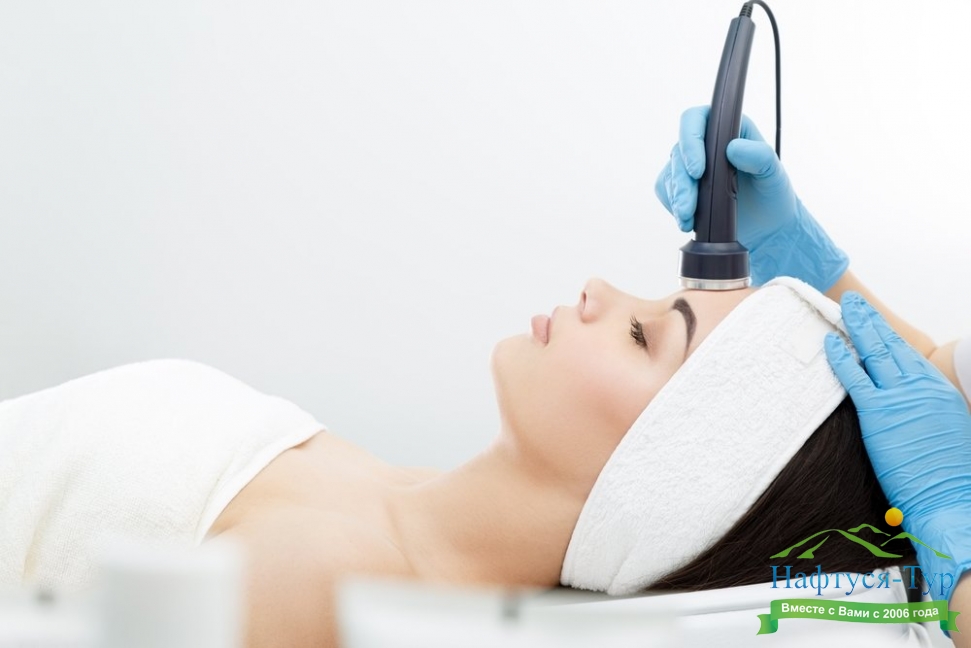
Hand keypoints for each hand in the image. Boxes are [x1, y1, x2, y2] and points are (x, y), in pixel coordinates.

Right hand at [654, 105, 848, 290]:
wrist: (767, 228)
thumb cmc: (773, 196)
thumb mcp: (774, 174)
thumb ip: (760, 156)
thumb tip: (733, 148)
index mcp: (729, 130)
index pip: (697, 119)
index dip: (691, 140)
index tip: (698, 170)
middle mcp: (707, 145)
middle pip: (678, 151)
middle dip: (681, 181)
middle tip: (689, 206)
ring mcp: (692, 167)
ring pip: (670, 174)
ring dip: (676, 197)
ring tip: (688, 217)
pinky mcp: (684, 188)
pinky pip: (666, 191)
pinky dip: (673, 207)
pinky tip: (687, 219)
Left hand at [825, 291, 970, 601]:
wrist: (949, 498)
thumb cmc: (946, 474)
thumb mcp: (944, 430)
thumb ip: (925, 411)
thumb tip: (909, 408)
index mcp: (938, 390)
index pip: (907, 354)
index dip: (888, 335)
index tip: (874, 320)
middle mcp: (921, 388)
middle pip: (890, 346)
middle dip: (870, 321)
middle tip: (853, 302)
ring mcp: (900, 399)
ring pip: (875, 353)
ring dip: (857, 327)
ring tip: (843, 309)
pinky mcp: (879, 414)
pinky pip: (855, 378)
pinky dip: (841, 357)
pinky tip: (830, 342)